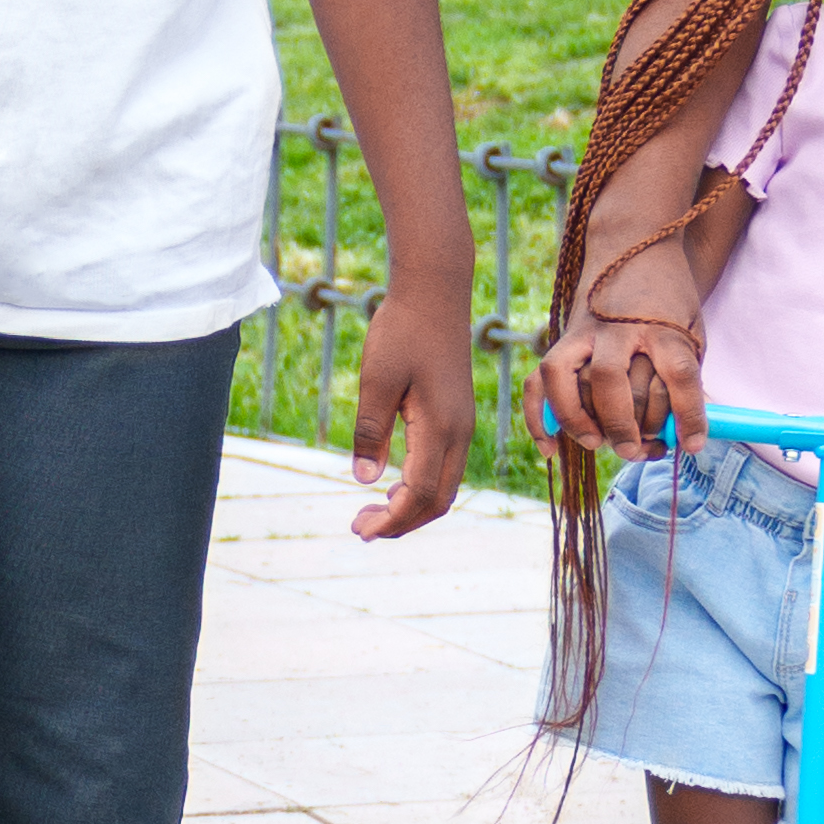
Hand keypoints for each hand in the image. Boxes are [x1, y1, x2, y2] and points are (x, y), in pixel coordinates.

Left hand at [349, 286, 473, 541]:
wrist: (434, 292)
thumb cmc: (402, 330)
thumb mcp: (376, 380)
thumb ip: (370, 431)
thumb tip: (365, 480)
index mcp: (441, 426)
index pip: (419, 494)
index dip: (392, 520)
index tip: (360, 531)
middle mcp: (460, 431)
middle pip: (438, 500)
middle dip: (402, 522)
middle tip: (360, 528)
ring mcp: (463, 424)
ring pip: (445, 486)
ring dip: (411, 506)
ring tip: (372, 511)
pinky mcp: (458, 415)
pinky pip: (445, 466)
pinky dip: (421, 486)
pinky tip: (393, 483)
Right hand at [538, 251, 705, 465]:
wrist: (634, 247)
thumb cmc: (670, 299)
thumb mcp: (692, 330)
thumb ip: (687, 376)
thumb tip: (687, 435)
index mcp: (662, 325)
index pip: (677, 373)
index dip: (688, 414)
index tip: (693, 443)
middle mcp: (618, 328)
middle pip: (611, 378)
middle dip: (620, 423)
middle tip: (631, 450)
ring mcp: (584, 332)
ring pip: (566, 377)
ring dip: (576, 418)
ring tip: (594, 441)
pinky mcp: (563, 338)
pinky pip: (539, 380)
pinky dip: (538, 416)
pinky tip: (550, 448)